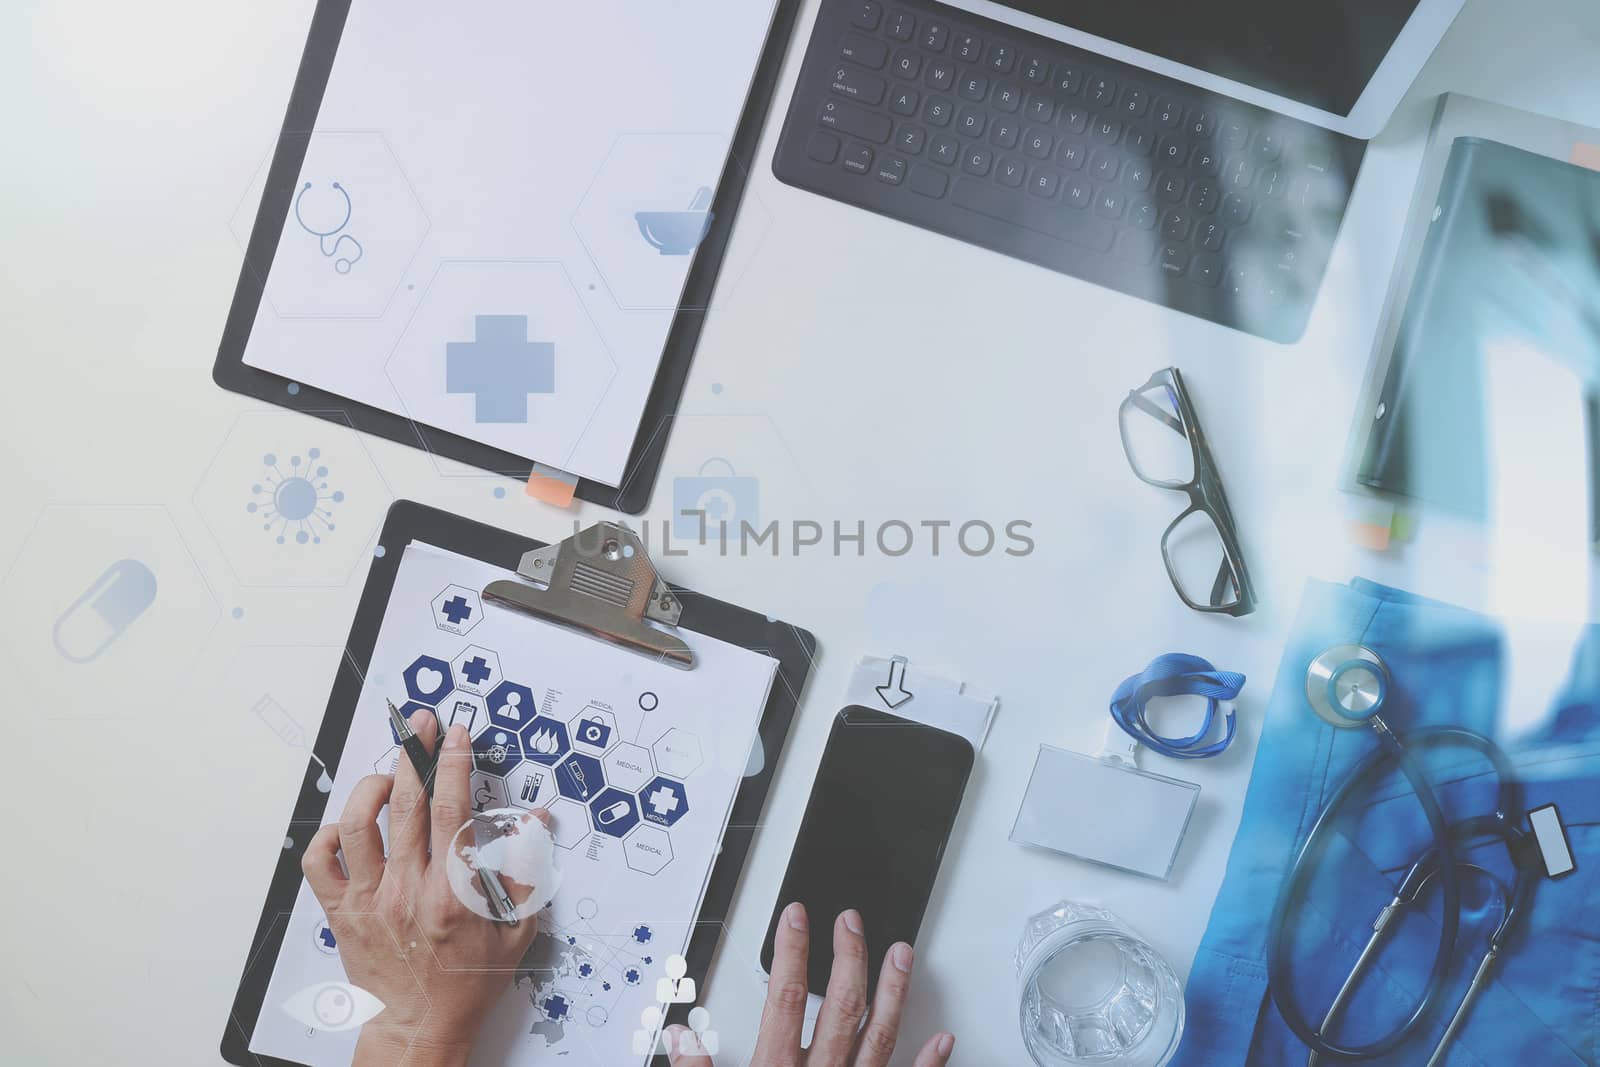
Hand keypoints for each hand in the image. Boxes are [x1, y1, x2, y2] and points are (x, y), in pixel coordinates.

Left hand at [301, 710, 546, 1065]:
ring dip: (372, 787)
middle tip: (422, 725)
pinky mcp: (342, 913)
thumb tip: (537, 822)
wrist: (420, 1027)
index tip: (458, 735)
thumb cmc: (468, 982)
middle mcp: (407, 891)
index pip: (452, 810)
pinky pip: (320, 862)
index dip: (454, 764)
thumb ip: (528, 872)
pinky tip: (352, 823)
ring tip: (389, 772)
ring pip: (358, 825)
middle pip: (407, 804)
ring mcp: (369, 901)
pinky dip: (329, 834)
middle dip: (416, 753)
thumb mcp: (517, 929)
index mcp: (453, 894)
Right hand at [668, 903, 954, 1066]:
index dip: (792, 952)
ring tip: (902, 953)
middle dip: (848, 956)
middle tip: (852, 920)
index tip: (797, 917)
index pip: (786, 999)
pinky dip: (928, 1063)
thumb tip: (681, 1039)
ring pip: (879, 1038)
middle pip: (840, 1007)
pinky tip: (943, 1038)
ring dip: (893, 992)